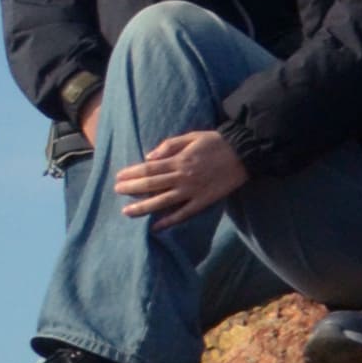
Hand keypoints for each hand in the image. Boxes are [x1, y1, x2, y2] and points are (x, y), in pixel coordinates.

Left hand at [114, 126, 250, 225]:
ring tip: (127, 211)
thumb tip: (149, 156)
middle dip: (132, 188)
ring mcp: (193, 191)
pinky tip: (156, 226)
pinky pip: (184, 213)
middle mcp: (183, 177)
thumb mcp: (192, 136)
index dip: (132, 173)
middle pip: (152, 185)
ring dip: (144, 207)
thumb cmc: (217, 142)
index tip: (119, 177)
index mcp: (180, 160)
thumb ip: (170, 145)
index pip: (150, 168)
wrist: (245, 152)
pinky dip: (169, 220)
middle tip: (117, 191)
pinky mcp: (204, 201)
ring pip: (163, 201)